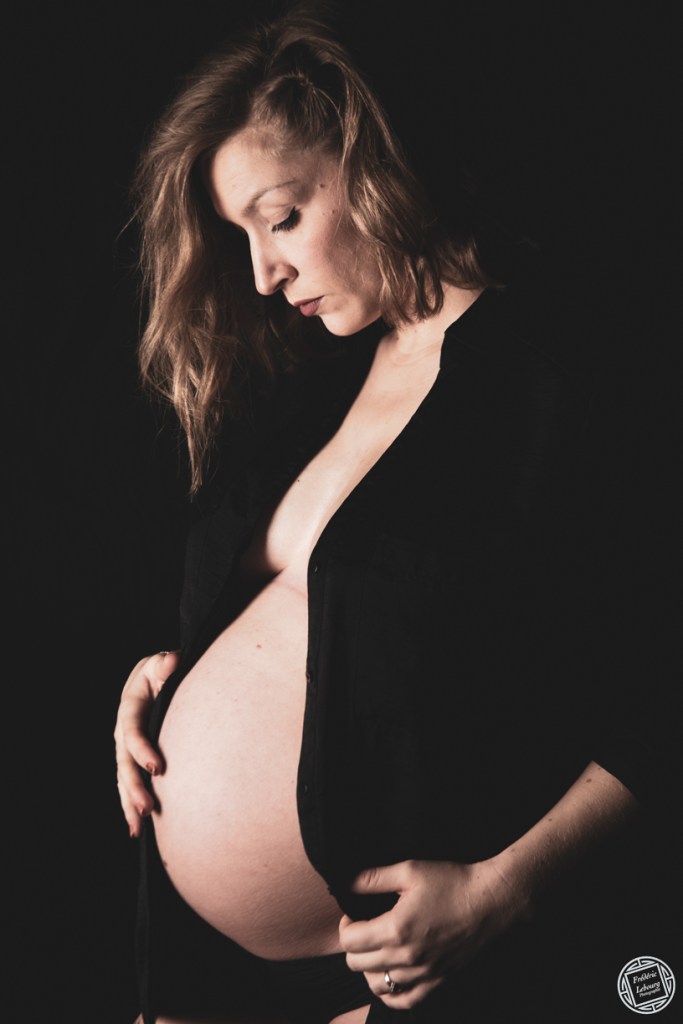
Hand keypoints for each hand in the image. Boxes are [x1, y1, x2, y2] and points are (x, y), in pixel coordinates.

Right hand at [114, 650, 178, 836]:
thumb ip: (165, 665)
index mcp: (130, 708)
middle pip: (124, 763)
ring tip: (138, 828)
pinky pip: (128, 785)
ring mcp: (125, 749)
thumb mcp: (161, 664)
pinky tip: (137, 829)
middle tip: (147, 808)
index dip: (142, 749)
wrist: (153, 679)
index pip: (132, 731)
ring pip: (123, 780)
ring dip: (129, 804)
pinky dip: (130, 806)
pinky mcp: (132, 761)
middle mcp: (122, 733)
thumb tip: (171, 662)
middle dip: (134, 787)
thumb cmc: (161, 671)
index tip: (158, 767)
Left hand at [339, 857, 528, 1008]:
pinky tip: (391, 976)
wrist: (491, 901)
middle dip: (353, 945)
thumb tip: (346, 883)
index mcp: (395, 929)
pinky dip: (390, 993)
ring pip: (376, 986)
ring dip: (368, 969)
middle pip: (357, 965)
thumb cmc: (452, 882)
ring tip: (376, 950)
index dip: (345, 926)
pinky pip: (404, 1001)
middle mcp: (406, 957)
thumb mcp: (409, 870)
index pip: (349, 941)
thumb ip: (373, 878)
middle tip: (363, 929)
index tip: (352, 915)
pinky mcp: (437, 981)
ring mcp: (422, 974)